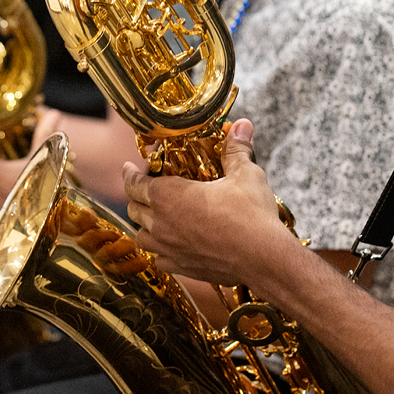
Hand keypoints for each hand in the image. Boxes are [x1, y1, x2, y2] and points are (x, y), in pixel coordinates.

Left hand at [123, 119, 295, 286]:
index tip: (129, 167)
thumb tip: (242, 125)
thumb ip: (236, 150)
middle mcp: (162, 223)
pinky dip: (160, 250)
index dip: (130, 174)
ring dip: (145, 224)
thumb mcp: (245, 174)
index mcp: (169, 196)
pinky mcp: (183, 268)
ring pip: (142, 236)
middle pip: (134, 208)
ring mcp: (170, 249)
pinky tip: (171, 245)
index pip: (135, 183)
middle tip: (146, 188)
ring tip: (155, 216)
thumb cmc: (251, 214)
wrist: (264, 258)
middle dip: (137, 196)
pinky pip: (160, 259)